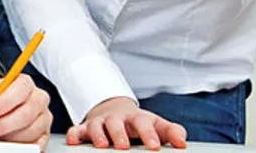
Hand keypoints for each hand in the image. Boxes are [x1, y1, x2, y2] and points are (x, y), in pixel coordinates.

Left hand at [0, 74, 52, 149]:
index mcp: (25, 83)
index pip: (19, 90)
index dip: (3, 104)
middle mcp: (39, 99)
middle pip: (26, 114)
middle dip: (2, 125)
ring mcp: (44, 118)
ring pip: (30, 131)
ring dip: (8, 137)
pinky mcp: (45, 135)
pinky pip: (35, 144)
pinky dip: (20, 146)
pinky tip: (6, 144)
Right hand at [67, 97, 186, 149]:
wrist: (114, 109)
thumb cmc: (138, 123)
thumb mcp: (156, 124)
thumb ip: (171, 132)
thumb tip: (182, 143)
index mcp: (136, 118)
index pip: (143, 122)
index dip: (149, 133)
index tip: (154, 146)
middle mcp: (116, 119)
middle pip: (116, 122)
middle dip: (119, 134)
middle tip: (124, 146)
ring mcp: (99, 123)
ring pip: (95, 125)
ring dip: (98, 135)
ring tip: (102, 146)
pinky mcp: (84, 128)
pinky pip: (76, 130)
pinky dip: (74, 135)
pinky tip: (74, 142)